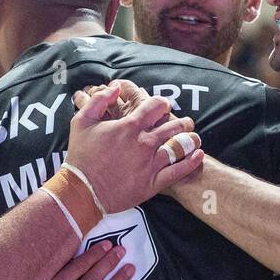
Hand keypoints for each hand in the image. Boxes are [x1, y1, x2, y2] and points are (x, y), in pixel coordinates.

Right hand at [67, 79, 202, 212]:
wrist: (82, 191)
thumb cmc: (80, 156)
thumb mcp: (81, 122)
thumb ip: (99, 100)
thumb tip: (115, 88)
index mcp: (129, 127)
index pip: (156, 106)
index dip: (162, 103)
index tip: (163, 107)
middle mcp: (144, 143)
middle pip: (173, 126)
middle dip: (182, 121)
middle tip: (184, 122)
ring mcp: (150, 164)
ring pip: (180, 147)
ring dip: (190, 139)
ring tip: (193, 138)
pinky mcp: (153, 183)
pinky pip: (178, 171)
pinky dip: (191, 162)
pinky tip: (198, 155)